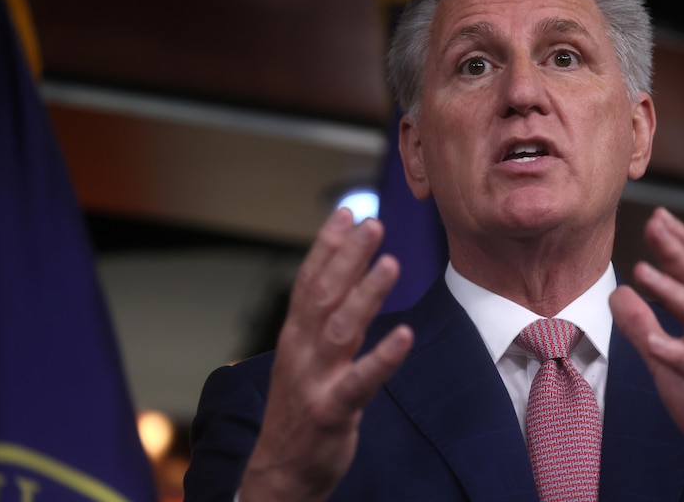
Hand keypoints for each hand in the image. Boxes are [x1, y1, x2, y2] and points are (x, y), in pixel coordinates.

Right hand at [240, 208, 413, 501]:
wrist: (280, 471)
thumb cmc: (300, 408)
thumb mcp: (304, 357)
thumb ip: (323, 321)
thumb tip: (346, 280)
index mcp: (295, 335)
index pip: (309, 280)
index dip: (327, 245)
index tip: (347, 212)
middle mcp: (300, 350)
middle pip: (323, 294)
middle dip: (347, 257)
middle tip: (371, 224)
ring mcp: (314, 380)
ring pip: (340, 328)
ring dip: (365, 294)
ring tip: (389, 263)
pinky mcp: (331, 410)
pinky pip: (360, 381)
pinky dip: (382, 357)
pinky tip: (403, 335)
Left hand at [609, 207, 683, 501]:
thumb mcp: (663, 356)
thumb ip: (641, 324)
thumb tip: (616, 292)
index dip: (680, 242)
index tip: (657, 215)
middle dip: (679, 252)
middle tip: (654, 225)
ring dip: (675, 292)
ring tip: (643, 272)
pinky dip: (678, 352)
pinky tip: (653, 341)